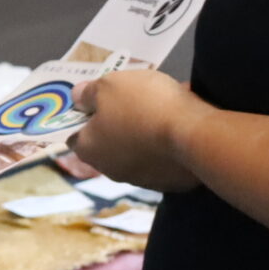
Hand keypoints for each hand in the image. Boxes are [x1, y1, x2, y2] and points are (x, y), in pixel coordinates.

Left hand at [71, 69, 203, 192]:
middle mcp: (109, 170)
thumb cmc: (142, 105)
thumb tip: (77, 99)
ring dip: (143, 135)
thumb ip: (88, 93)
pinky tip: (179, 128)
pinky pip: (162, 160)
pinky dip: (166, 146)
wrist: (193, 133)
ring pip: (136, 152)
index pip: (75, 135)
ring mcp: (140, 180)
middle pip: (107, 144)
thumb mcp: (108, 85)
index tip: (99, 102)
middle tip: (134, 102)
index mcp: (89, 149)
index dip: (84, 117)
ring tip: (162, 111)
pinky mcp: (169, 183)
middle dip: (117, 124)